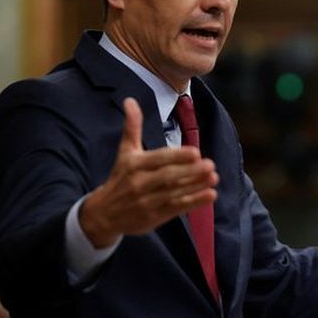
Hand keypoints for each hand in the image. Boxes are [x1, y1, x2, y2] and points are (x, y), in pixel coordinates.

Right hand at [79, 97, 219, 247]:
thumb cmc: (120, 177)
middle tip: (210, 164)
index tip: (195, 152)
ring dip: (195, 186)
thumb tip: (130, 100)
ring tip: (214, 178)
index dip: (177, 157)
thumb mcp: (125, 151)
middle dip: (190, 172)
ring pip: (174, 193)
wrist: (103, 213)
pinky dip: (194, 202)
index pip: (158, 159)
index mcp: (133, 165)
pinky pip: (176, 209)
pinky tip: (210, 195)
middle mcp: (139, 183)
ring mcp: (146, 202)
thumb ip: (132, 127)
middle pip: (167, 177)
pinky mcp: (154, 217)